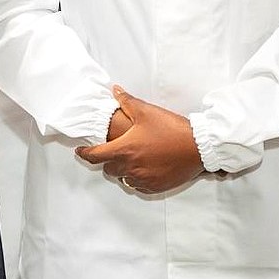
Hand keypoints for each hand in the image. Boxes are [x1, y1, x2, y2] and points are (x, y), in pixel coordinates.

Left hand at [76, 86, 202, 194]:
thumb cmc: (171, 129)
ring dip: (122, 170)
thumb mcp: (147, 111)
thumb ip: (127, 101)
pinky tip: (143, 169)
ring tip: (131, 159)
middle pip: (108, 169)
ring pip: (123, 179)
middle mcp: (130, 168)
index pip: (96, 155)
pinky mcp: (155, 187)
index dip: (85, 154)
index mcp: (124, 150)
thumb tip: (115, 91)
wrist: (197, 147)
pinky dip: (137, 179)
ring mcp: (143, 180)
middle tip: (113, 151)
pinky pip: (138, 187)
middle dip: (107, 160)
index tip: (80, 152)